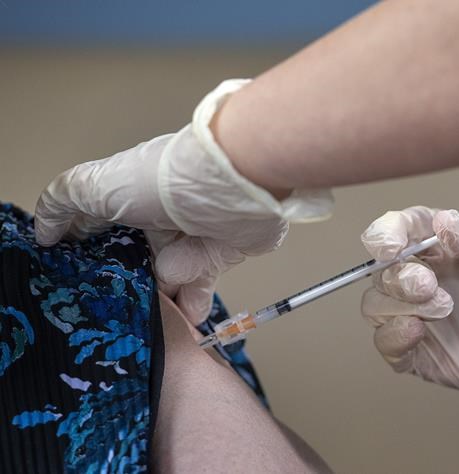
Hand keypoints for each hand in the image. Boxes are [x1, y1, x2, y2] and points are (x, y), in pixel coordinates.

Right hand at [35, 79, 332, 324]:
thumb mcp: (100, 184)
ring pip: (163, 283)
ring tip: (154, 323)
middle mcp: (156, 221)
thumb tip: (44, 231)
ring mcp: (187, 241)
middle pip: (132, 265)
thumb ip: (67, 201)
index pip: (98, 231)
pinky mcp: (216, 257)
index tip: (73, 283)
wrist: (238, 185)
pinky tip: (187, 318)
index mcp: (127, 200)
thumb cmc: (168, 182)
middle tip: (115, 315)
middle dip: (123, 288)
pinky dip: (192, 305)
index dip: (84, 254)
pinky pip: (198, 289)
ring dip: (158, 304)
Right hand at [361, 206, 458, 424]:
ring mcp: (420, 315)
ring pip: (376, 306)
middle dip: (398, 276)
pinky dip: (392, 338)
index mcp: (441, 243)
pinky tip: (416, 332)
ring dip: (399, 306)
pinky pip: (388, 346)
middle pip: (382, 271)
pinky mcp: (422, 352)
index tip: (390, 245)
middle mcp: (424, 276)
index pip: (399, 230)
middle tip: (428, 285)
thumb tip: (442, 225)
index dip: (385, 234)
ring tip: (444, 309)